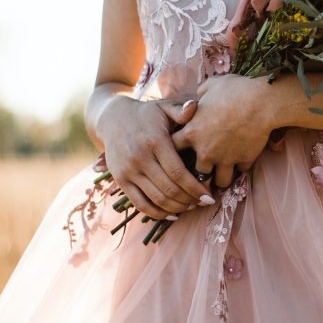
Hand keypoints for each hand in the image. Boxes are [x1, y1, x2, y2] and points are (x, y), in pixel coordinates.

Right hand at [98, 96, 214, 219]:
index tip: (210, 196)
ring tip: (192, 206)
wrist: (112, 119)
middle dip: (190, 200)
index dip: (195, 188)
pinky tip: (173, 215)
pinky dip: (157, 213)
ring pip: (156, 199)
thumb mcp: (164, 107)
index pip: (178, 172)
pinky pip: (140, 203)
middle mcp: (140, 158)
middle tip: (205, 202)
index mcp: (155, 142)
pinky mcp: (121, 181)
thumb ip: (181, 110)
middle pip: (169, 189)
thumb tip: (195, 107)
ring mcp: (128, 171)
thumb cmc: (147, 114)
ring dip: (177, 207)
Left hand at [172, 74, 275, 188]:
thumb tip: (199, 96)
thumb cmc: (234, 90)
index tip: (182, 147)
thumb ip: (201, 94)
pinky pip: (240, 172)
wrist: (261, 102)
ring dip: (220, 177)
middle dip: (198, 170)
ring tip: (223, 174)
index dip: (176, 149)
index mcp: (192, 132)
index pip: (172, 148)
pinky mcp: (244, 160)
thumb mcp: (211, 85)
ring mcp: (225, 158)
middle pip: (193, 172)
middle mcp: (205, 150)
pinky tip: (243, 160)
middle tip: (203, 168)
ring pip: (219, 181)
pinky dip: (241, 167)